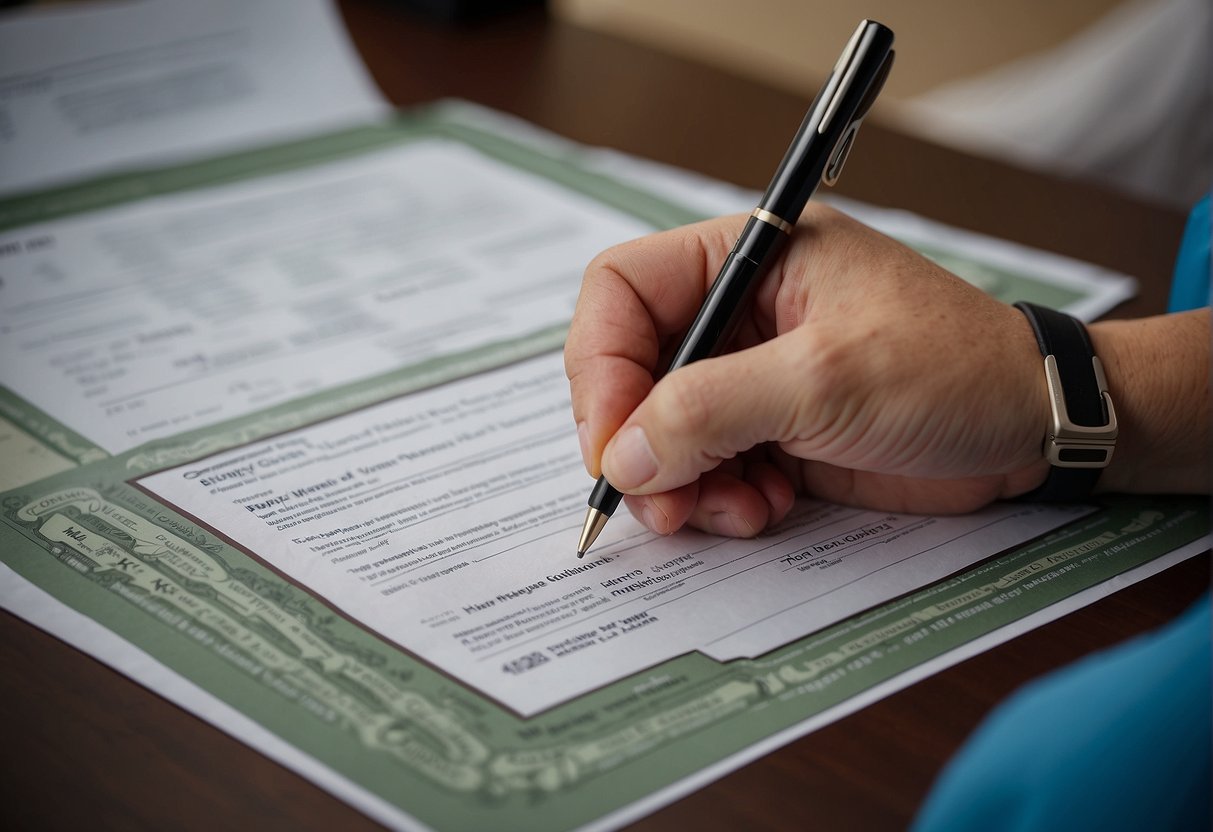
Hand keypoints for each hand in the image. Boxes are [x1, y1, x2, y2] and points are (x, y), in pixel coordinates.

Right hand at [564, 204, 1052, 537]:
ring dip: (680, 482)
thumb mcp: (825, 379)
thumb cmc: (951, 368)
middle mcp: (738, 311)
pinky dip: (717, 498)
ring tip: (728, 511)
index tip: (611, 441)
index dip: (601, 364)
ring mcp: (751, 373)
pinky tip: (763, 509)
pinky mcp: (770, 428)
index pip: (624, 290)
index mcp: (748, 257)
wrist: (1031, 426)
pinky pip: (705, 466)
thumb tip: (623, 454)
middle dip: (638, 440)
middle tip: (656, 501)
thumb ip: (712, 409)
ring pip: (662, 429)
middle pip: (632, 368)